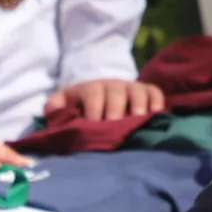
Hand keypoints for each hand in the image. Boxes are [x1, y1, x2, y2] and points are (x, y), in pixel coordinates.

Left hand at [44, 79, 165, 121]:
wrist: (101, 86)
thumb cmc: (82, 102)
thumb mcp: (64, 100)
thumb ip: (55, 106)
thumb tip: (53, 112)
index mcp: (92, 88)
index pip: (94, 96)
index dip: (94, 110)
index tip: (93, 126)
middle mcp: (114, 85)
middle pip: (117, 94)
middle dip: (116, 109)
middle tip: (116, 125)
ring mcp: (132, 87)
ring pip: (138, 91)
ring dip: (139, 104)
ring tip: (139, 118)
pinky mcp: (146, 90)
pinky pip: (155, 92)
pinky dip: (157, 101)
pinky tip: (158, 113)